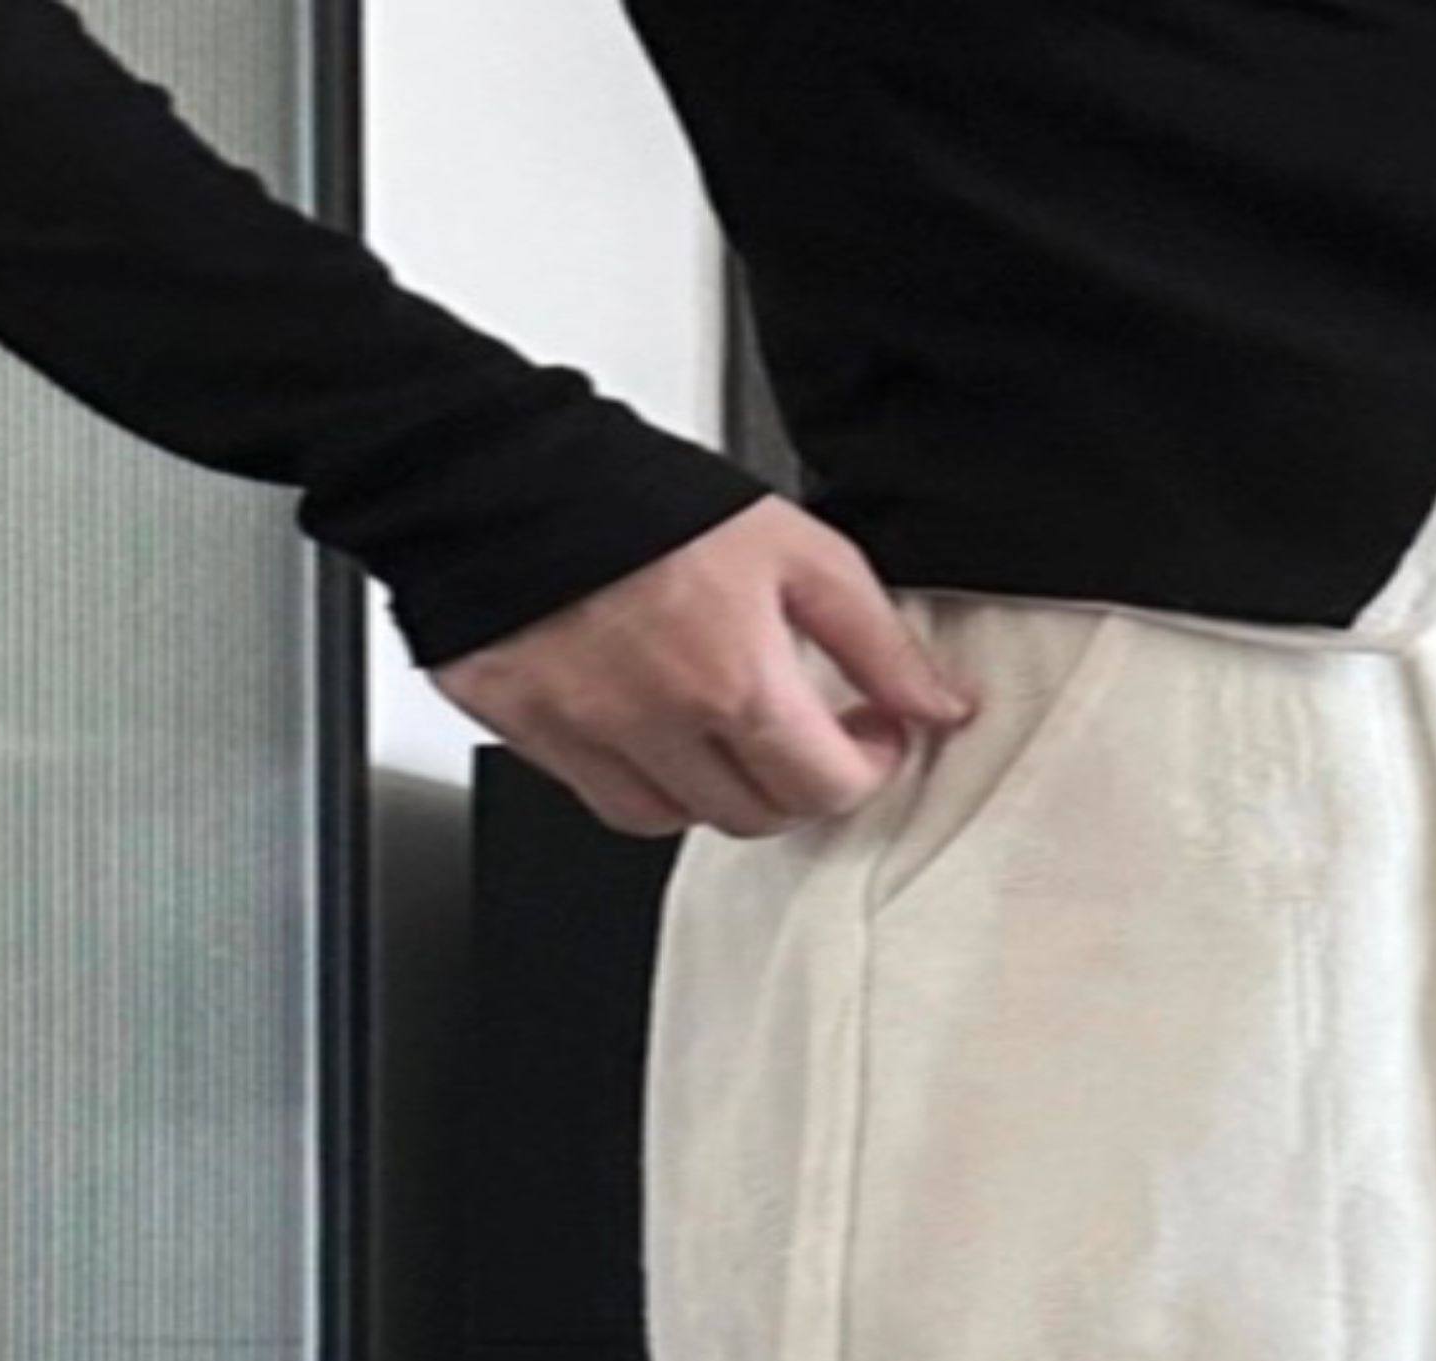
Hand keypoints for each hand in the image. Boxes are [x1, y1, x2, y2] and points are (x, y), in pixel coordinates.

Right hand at [432, 497, 973, 841]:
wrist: (495, 465)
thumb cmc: (639, 496)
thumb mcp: (795, 548)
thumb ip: (878, 640)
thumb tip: (940, 706)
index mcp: (733, 681)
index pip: (827, 790)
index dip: (867, 766)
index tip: (871, 732)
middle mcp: (658, 723)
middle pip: (759, 816)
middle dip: (798, 782)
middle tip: (806, 731)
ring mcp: (586, 735)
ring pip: (680, 820)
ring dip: (721, 789)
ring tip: (728, 725)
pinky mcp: (527, 730)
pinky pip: (605, 798)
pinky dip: (645, 782)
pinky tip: (659, 728)